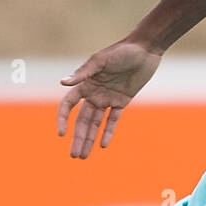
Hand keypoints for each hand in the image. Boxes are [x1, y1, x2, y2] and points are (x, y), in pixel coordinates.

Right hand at [57, 40, 161, 157]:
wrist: (144, 49)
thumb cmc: (121, 50)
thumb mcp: (100, 60)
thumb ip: (83, 73)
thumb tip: (63, 83)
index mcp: (85, 83)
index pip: (68, 105)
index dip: (63, 119)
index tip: (61, 134)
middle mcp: (94, 93)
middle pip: (82, 120)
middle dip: (77, 138)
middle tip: (73, 156)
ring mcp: (107, 98)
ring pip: (96, 123)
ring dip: (89, 139)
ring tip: (83, 156)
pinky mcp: (122, 101)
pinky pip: (113, 120)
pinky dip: (108, 132)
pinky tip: (102, 145)